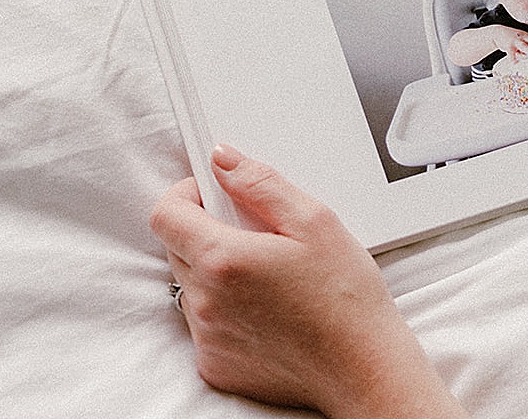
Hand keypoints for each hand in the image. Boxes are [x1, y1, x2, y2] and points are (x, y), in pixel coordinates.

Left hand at [151, 146, 466, 418]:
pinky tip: (267, 310)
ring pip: (190, 286)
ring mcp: (207, 338)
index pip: (165, 214)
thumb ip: (260, 184)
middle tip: (257, 234)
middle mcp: (205, 302)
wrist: (362, 368)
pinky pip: (203, 325)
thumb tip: (222, 159)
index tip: (213, 194)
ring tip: (268, 277)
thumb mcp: (314, 221)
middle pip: (177, 248)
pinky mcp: (214, 365)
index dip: (185, 195)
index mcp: (224, 260)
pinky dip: (225, 310)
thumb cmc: (345, 297)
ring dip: (216, 272)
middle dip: (206, 230)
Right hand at [493, 26, 527, 60]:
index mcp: (527, 37)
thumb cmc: (511, 38)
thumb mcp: (521, 41)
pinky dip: (513, 57)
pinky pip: (511, 52)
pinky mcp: (508, 45)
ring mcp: (516, 41)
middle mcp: (522, 38)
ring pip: (524, 46)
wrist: (497, 32)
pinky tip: (514, 62)